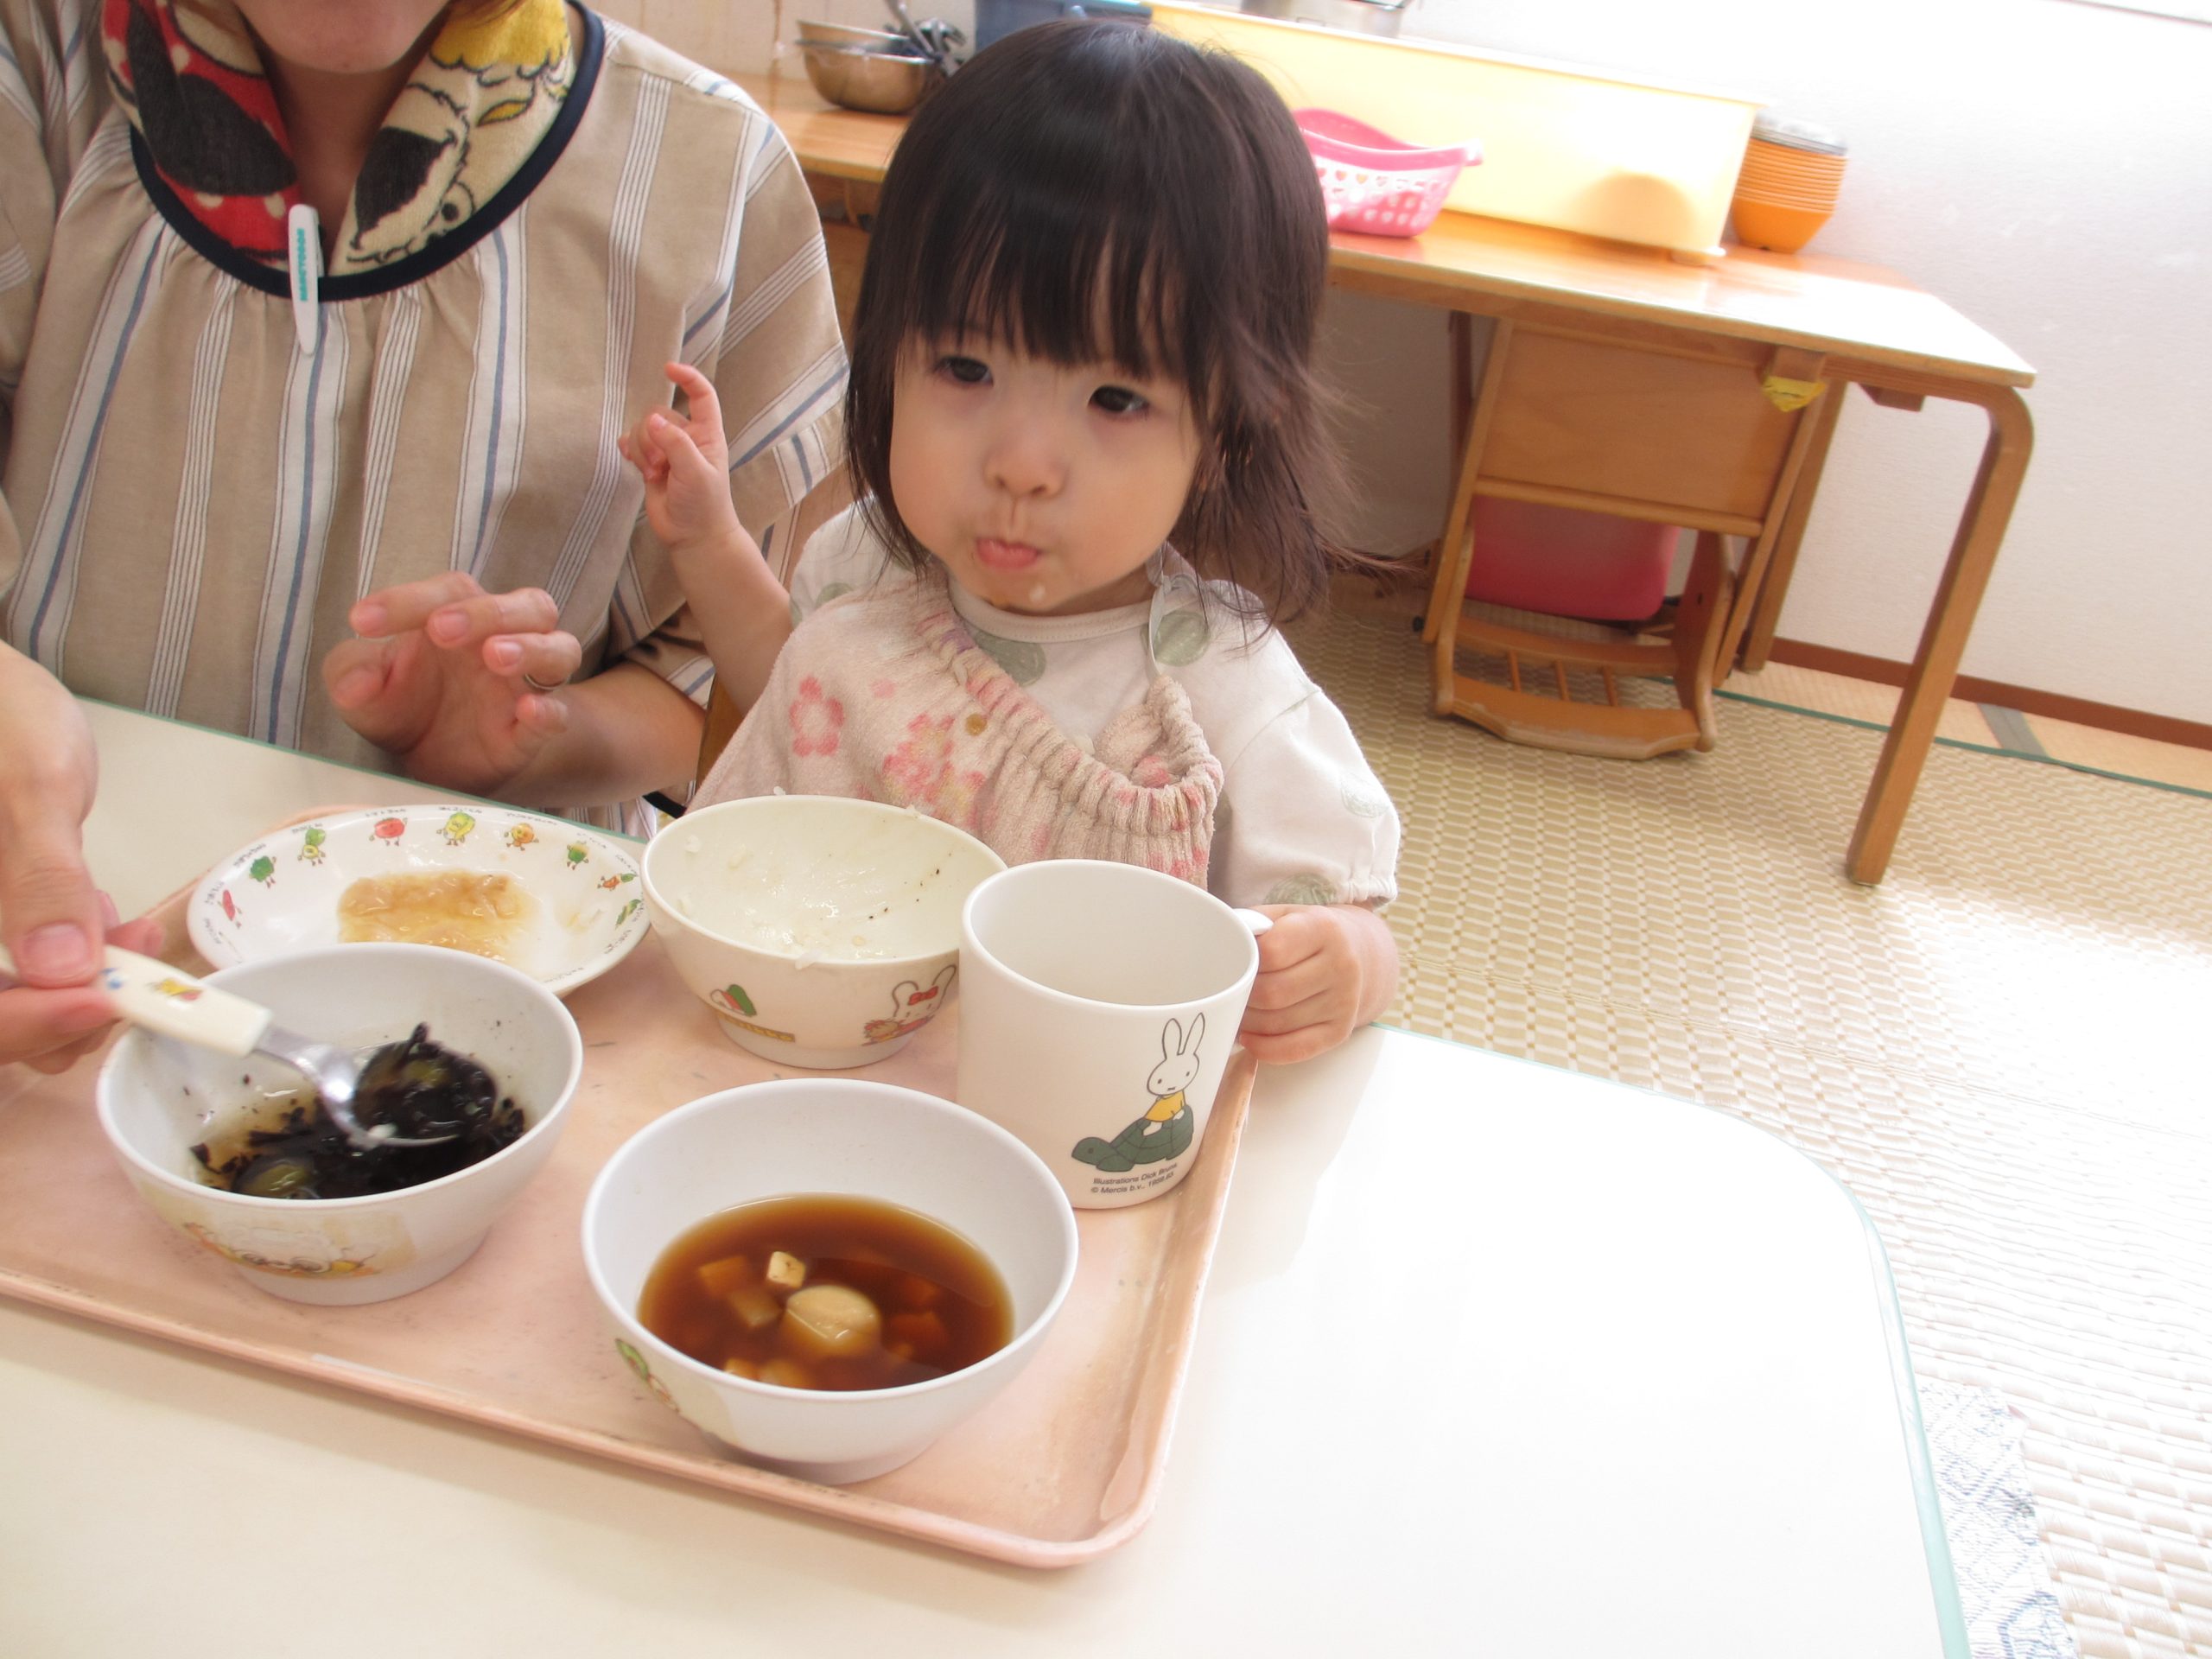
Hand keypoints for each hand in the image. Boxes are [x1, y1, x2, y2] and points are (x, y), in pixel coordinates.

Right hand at [0, 649, 163, 1068]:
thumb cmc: (0, 709)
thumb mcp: (30, 781)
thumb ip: (40, 874)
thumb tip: (61, 966)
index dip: (27, 1023)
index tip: (104, 1003)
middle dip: (64, 1014)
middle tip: (137, 979)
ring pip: (15, 998)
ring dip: (80, 990)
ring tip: (136, 942)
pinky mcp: (0, 916)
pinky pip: (28, 966)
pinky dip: (77, 962)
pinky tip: (114, 929)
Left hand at [323, 573, 583, 795]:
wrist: (428, 763)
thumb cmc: (400, 705)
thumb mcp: (359, 688)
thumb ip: (351, 673)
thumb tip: (357, 682)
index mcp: (457, 616)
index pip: (448, 591)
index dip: (406, 601)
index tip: (362, 621)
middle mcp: (501, 640)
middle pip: (526, 607)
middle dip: (485, 613)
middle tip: (441, 629)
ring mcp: (522, 686)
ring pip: (559, 649)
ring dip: (530, 647)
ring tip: (494, 656)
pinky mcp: (529, 732)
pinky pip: (557, 715)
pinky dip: (550, 711)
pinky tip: (530, 711)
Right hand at [618, 361, 745, 554]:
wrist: (693, 536)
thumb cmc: (704, 504)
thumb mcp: (695, 472)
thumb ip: (675, 444)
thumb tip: (652, 421)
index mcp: (707, 434)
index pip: (701, 396)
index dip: (688, 378)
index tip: (668, 369)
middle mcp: (687, 438)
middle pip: (658, 414)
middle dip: (651, 436)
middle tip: (659, 466)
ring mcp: (667, 451)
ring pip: (642, 429)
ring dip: (642, 449)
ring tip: (652, 474)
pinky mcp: (651, 464)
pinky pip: (633, 444)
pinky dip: (630, 450)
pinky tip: (633, 462)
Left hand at [1237, 903, 1400, 1064]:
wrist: (1359, 954)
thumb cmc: (1307, 935)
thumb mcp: (1284, 915)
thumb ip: (1253, 924)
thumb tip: (1220, 944)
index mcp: (1323, 928)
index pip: (1271, 952)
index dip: (1245, 961)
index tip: (1236, 963)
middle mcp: (1341, 964)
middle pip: (1272, 993)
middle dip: (1243, 996)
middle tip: (1231, 992)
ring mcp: (1344, 1001)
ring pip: (1278, 1023)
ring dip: (1249, 1022)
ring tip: (1239, 1010)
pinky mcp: (1341, 1030)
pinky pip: (1295, 1049)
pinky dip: (1264, 1048)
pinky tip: (1250, 1037)